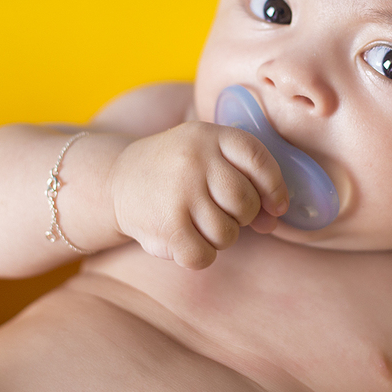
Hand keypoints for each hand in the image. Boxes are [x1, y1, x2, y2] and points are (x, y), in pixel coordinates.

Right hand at [108, 121, 288, 268]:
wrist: (116, 181)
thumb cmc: (176, 173)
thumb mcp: (207, 157)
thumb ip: (245, 181)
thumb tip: (274, 221)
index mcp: (210, 135)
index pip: (260, 161)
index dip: (275, 187)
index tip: (276, 206)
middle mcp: (195, 160)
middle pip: (246, 203)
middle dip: (243, 217)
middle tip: (222, 212)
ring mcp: (180, 192)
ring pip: (228, 234)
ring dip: (219, 237)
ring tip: (199, 223)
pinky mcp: (167, 225)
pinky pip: (204, 255)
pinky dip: (200, 255)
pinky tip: (186, 240)